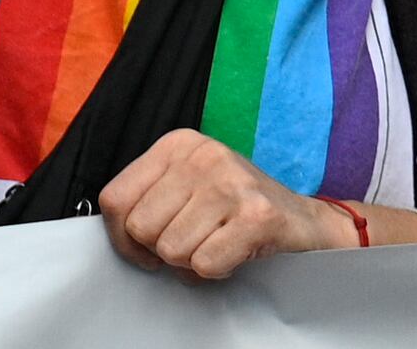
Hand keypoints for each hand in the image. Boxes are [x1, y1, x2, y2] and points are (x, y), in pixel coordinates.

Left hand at [97, 128, 416, 275]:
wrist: (305, 223)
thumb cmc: (237, 210)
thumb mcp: (186, 188)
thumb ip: (147, 198)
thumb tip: (110, 228)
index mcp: (179, 144)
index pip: (114, 199)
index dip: (124, 237)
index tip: (148, 245)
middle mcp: (204, 155)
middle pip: (141, 228)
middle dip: (162, 251)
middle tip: (193, 242)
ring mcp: (232, 183)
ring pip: (171, 250)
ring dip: (191, 263)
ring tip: (216, 244)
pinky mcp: (257, 215)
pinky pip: (204, 263)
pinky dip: (216, 271)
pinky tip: (234, 253)